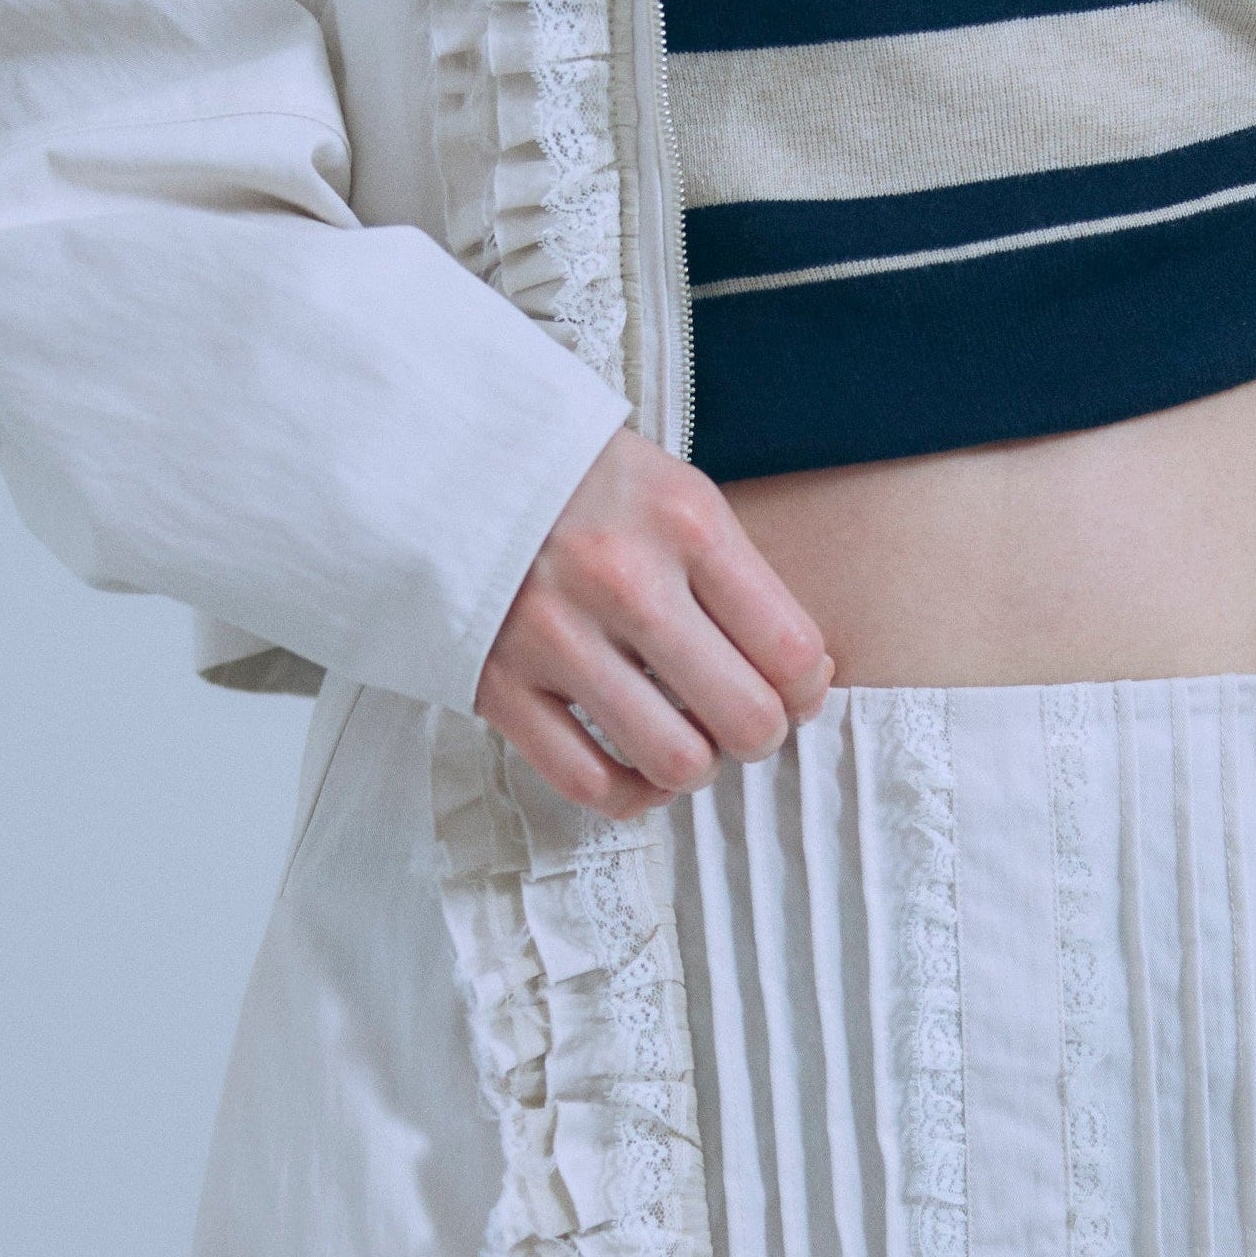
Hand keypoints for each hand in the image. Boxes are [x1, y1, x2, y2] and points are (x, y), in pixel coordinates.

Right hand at [476, 427, 834, 816]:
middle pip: (745, 717)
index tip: (794, 688)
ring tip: (686, 737)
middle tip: (744, 720)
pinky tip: (639, 769)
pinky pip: (589, 783)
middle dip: (761, 734)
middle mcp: (623, 580)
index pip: (790, 649)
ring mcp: (554, 636)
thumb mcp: (674, 491)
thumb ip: (736, 578)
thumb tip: (801, 682)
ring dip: (697, 765)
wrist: (447, 462)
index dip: (807, 689)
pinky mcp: (498, 684)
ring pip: (675, 762)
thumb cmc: (581, 485)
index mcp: (683, 522)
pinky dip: (631, 794)